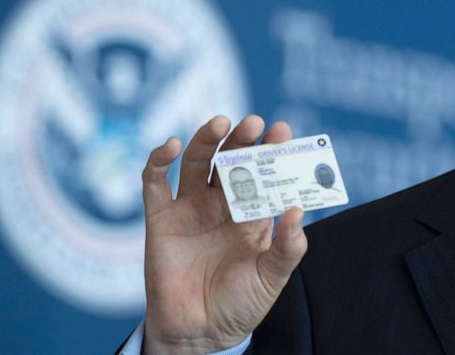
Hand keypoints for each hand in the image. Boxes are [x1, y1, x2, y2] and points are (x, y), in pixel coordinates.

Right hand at [141, 115, 307, 353]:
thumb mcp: (272, 278)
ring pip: (197, 162)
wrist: (200, 335)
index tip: (282, 129)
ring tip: (220, 122)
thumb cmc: (241, 305)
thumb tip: (299, 211)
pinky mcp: (160, 219)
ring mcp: (191, 208)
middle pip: (231, 159)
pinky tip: (172, 145)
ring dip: (206, 139)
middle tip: (255, 122)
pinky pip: (155, 183)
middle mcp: (222, 204)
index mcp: (253, 212)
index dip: (272, 149)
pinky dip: (159, 160)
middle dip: (242, 138)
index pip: (264, 171)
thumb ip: (288, 248)